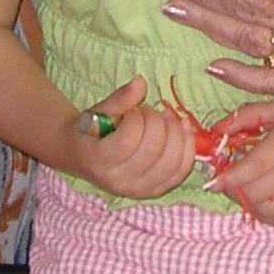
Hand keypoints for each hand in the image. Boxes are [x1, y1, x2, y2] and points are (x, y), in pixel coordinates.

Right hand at [69, 79, 194, 199]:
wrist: (85, 158)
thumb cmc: (91, 133)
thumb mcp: (98, 112)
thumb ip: (119, 98)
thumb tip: (140, 82)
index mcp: (100, 162)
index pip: (128, 139)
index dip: (136, 117)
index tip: (131, 111)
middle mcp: (120, 181)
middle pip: (153, 149)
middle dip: (156, 121)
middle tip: (147, 113)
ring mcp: (140, 190)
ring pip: (172, 160)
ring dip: (174, 132)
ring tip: (163, 121)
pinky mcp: (156, 191)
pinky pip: (182, 170)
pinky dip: (187, 147)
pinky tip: (181, 129)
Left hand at [208, 95, 273, 227]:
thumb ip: (248, 115)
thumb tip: (217, 129)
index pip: (251, 169)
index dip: (227, 178)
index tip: (212, 180)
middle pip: (254, 193)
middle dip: (233, 189)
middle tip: (228, 178)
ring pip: (267, 211)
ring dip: (249, 204)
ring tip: (245, 189)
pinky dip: (268, 215)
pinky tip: (263, 200)